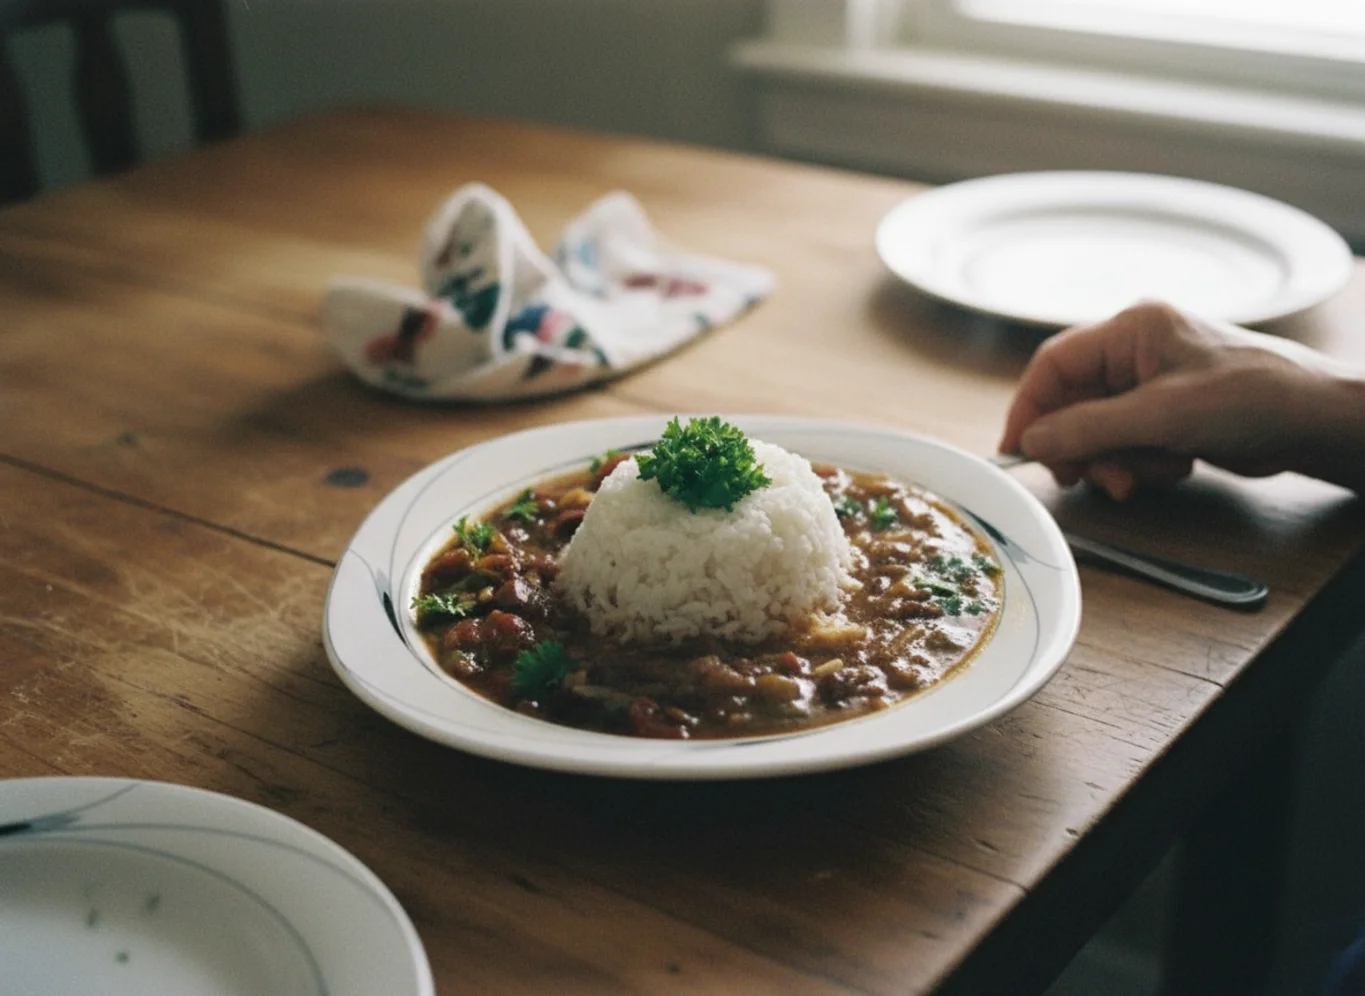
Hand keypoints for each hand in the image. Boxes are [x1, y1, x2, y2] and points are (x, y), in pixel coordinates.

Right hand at [998, 302, 1364, 498]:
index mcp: (1131, 329)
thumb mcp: (1160, 415)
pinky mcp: (1168, 413)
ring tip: (1145, 475)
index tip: (1016, 451)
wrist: (1317, 422)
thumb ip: (1088, 428)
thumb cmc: (1252, 399)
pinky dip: (1140, 463)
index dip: (1028, 408)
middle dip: (1080, 446)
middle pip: (1073, 402)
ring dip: (1114, 460)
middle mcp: (1136, 351)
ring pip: (1098, 429)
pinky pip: (1127, 442)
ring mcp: (1153, 383)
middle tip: (1086, 478)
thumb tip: (1031, 442)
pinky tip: (1173, 466)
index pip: (1054, 364)